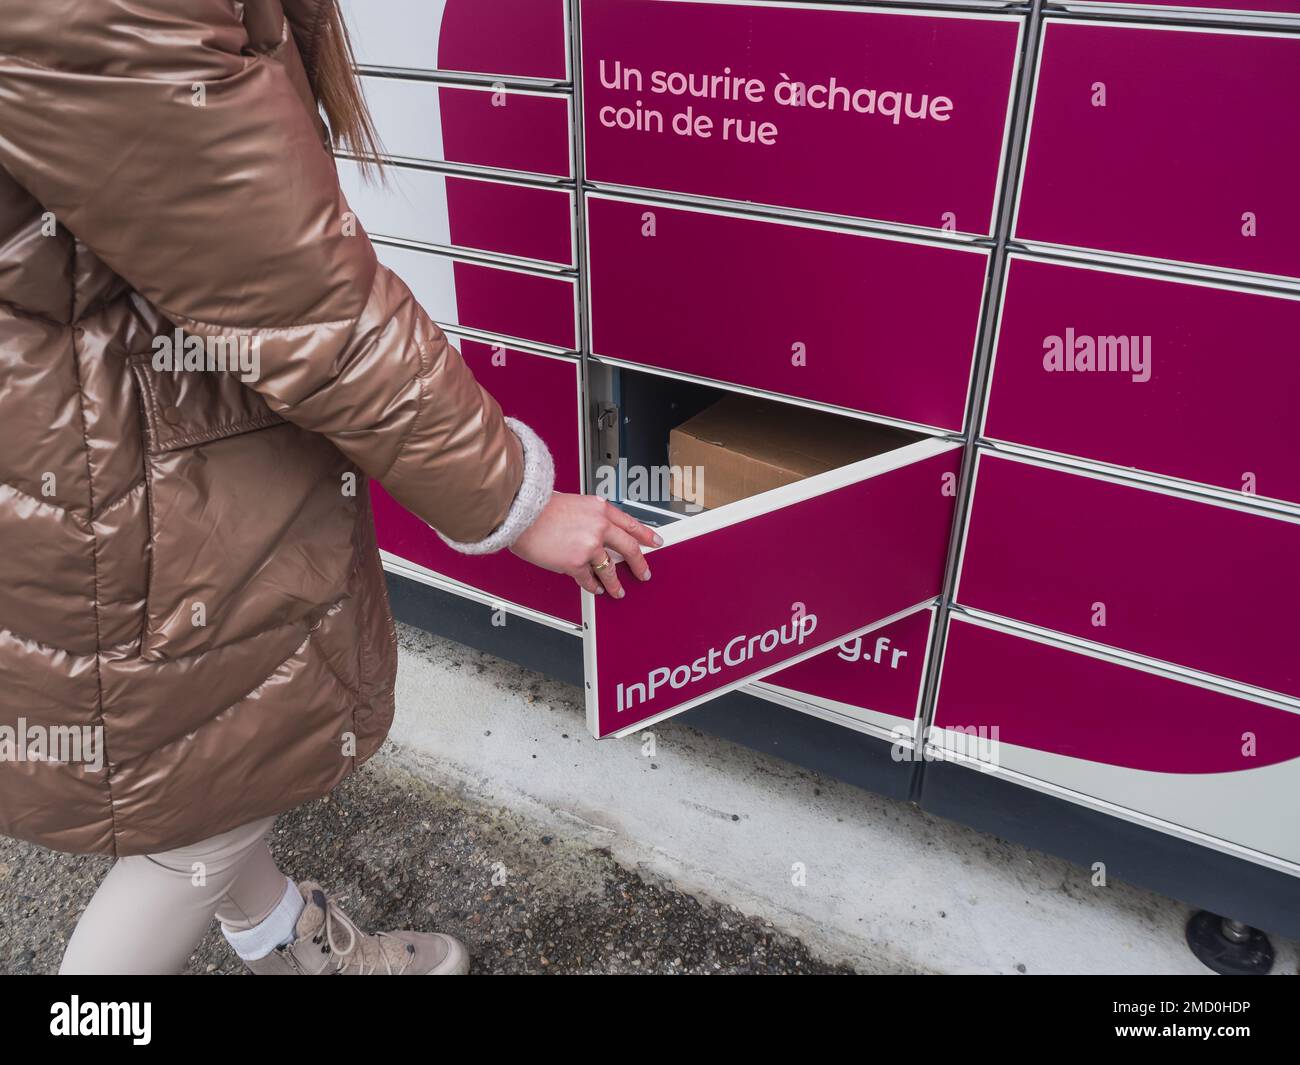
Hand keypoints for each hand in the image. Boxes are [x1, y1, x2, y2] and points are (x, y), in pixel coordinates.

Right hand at [510, 493, 661, 596]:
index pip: (632, 524)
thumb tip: (602, 533)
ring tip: (619, 590)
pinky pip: (590, 579)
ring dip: (616, 583)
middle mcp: (599, 526)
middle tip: (644, 572)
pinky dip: (593, 586)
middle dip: (640, 564)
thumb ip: (592, 517)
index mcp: (600, 508)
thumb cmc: (541, 509)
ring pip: (611, 569)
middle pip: (630, 548)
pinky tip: (595, 589)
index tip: (655, 542)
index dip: (647, 535)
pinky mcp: (576, 563)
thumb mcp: (575, 504)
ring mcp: (589, 546)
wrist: (521, 514)